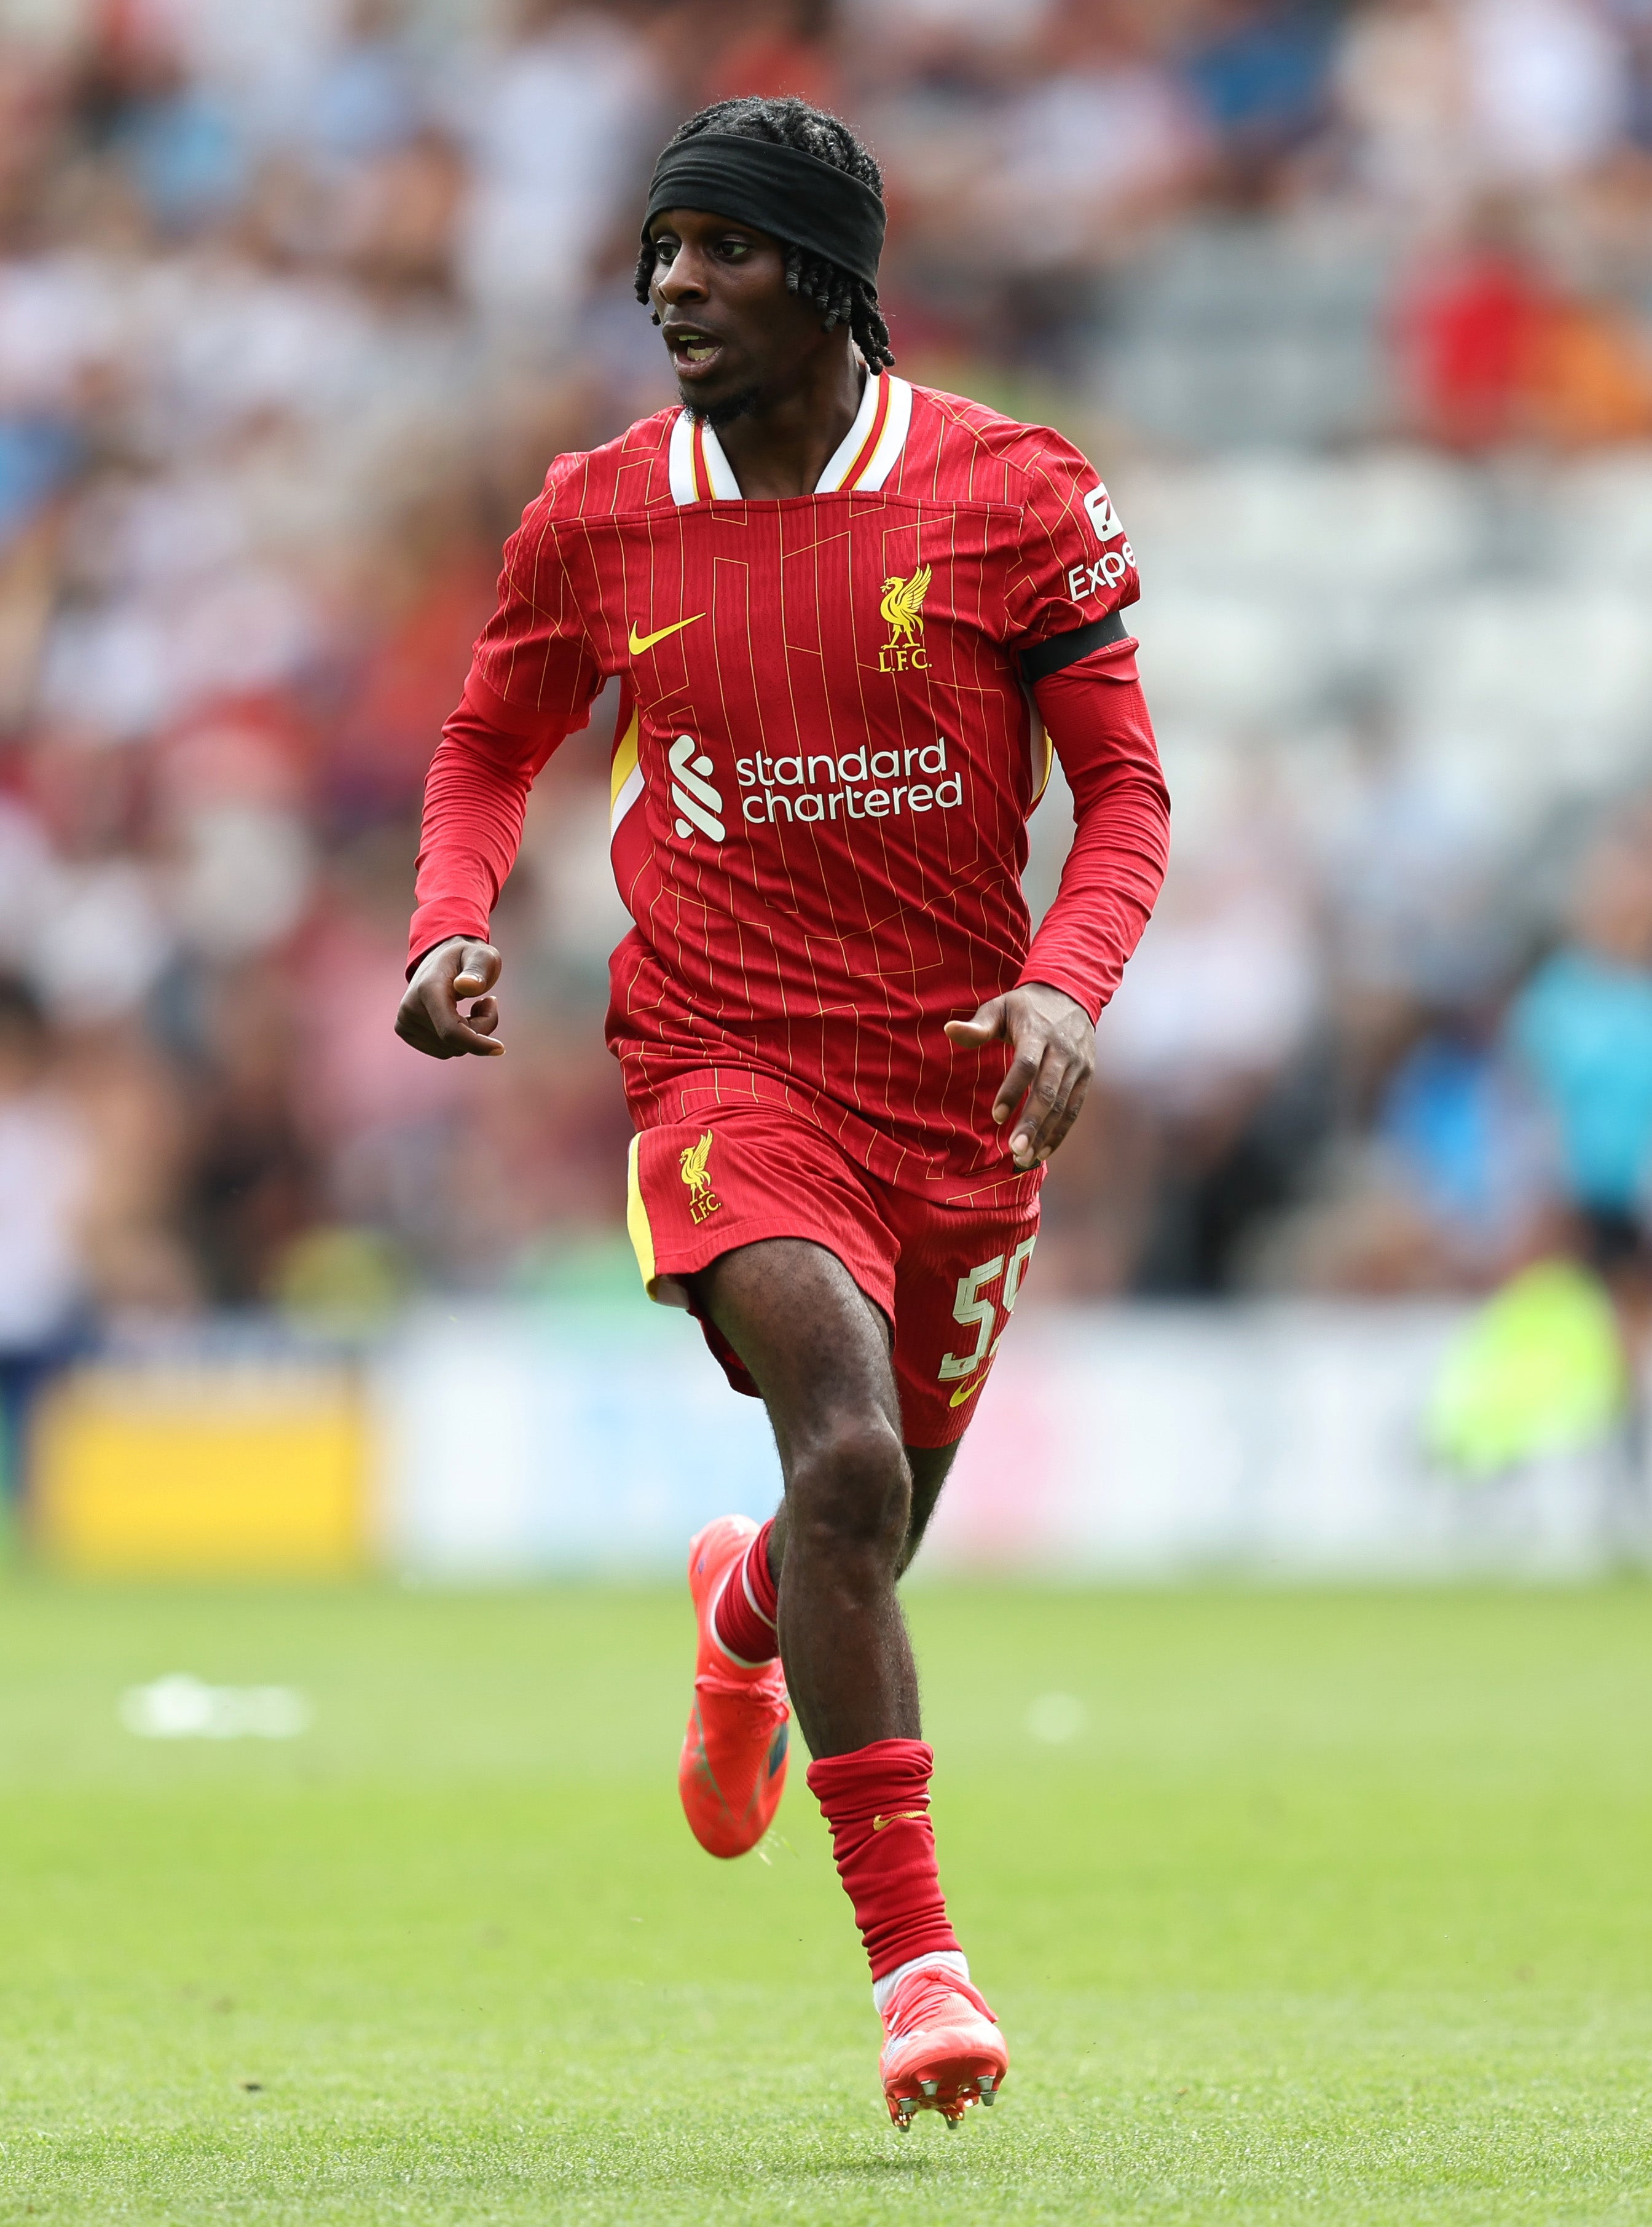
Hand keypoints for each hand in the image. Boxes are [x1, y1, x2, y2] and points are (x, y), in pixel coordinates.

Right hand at [394, 938, 505, 1059]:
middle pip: (456, 1043)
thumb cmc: (466, 957)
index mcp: (428, 989)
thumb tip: (468, 986)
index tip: (500, 1049)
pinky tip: (458, 1017)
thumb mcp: (482, 956)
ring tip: (473, 1006)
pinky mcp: (406, 1031)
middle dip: (481, 1029)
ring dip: (471, 1035)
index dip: (476, 1044)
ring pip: (451, 1050)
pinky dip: (458, 1040)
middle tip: (488, 1002)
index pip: (451, 1031)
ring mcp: (405, 1022)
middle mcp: (410, 1008)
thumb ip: (478, 969)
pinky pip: (443, 1051)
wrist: (439, 956)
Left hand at [944, 982, 1093, 1169]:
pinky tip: (1044, 1151)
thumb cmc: (1025, 1006)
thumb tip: (949, 1031)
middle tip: (1015, 1150)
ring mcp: (1077, 1064)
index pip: (1026, 1065)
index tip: (996, 1117)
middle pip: (1048, 1091)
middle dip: (1032, 1123)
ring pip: (1063, 1105)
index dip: (1012, 1091)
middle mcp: (1062, 1050)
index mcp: (1037, 1033)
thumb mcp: (999, 1007)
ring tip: (1025, 1158)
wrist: (1071, 994)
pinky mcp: (1086, 1076)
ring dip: (1045, 1134)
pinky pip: (1074, 1108)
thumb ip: (977, 1025)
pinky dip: (1060, 1132)